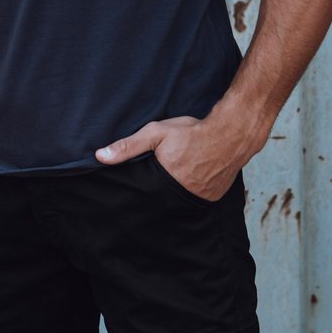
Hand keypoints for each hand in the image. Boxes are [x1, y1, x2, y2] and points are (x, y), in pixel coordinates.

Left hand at [95, 115, 242, 201]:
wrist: (230, 133)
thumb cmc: (192, 131)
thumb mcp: (156, 133)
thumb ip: (128, 146)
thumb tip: (100, 156)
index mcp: (165, 182)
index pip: (145, 197)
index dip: (142, 193)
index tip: (137, 194)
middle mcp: (183, 196)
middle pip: (163, 200)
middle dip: (160, 192)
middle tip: (162, 179)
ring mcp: (200, 198)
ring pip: (181, 201)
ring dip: (177, 193)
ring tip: (178, 178)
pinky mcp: (214, 197)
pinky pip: (198, 199)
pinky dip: (194, 191)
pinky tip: (194, 178)